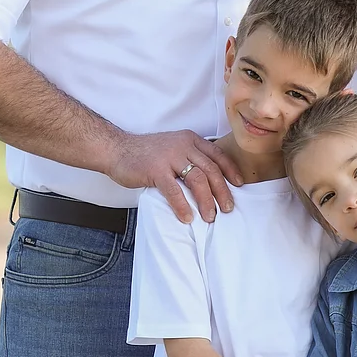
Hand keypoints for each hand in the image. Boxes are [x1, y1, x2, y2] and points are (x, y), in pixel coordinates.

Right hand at [106, 129, 241, 224]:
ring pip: (197, 179)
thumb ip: (190, 158)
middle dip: (222, 191)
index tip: (239, 185)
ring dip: (206, 200)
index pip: (217, 155)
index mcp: (190, 140)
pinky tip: (187, 217)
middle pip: (211, 169)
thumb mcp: (173, 148)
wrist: (117, 150)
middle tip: (228, 208)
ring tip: (210, 216)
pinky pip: (174, 190)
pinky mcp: (155, 170)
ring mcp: (169, 157)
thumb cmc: (146, 154)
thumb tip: (210, 181)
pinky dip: (182, 205)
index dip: (230, 170)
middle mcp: (183, 146)